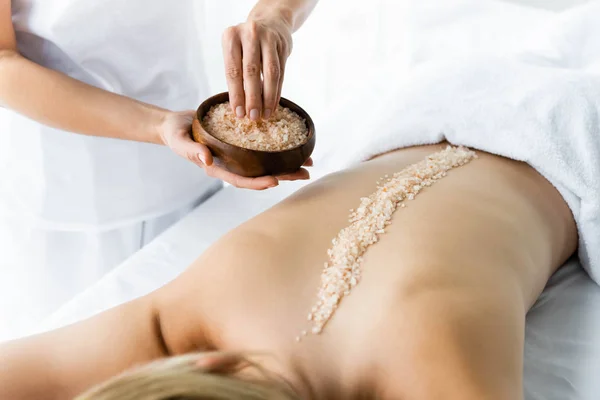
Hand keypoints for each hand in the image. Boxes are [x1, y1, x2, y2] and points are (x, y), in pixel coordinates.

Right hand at [159, 111, 310, 189]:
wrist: (176, 125)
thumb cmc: (175, 134)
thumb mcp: (180, 141)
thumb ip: (192, 151)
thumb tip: (207, 160)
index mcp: (218, 169)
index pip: (241, 180)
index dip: (258, 183)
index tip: (275, 181)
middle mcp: (231, 165)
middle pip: (260, 174)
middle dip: (284, 175)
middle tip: (305, 173)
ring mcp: (238, 156)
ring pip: (265, 163)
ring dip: (287, 164)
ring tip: (308, 162)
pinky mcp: (242, 144)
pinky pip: (262, 149)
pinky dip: (278, 147)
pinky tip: (293, 143)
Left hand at [222, 14, 292, 119]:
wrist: (271, 21)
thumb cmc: (248, 44)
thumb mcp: (236, 51)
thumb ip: (237, 74)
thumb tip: (240, 107)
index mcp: (231, 37)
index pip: (232, 71)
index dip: (236, 94)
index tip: (238, 113)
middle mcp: (249, 34)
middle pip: (251, 72)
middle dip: (252, 98)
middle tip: (253, 117)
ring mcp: (268, 38)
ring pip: (270, 73)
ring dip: (268, 97)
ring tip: (265, 114)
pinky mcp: (283, 45)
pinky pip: (281, 73)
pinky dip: (277, 91)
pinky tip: (273, 104)